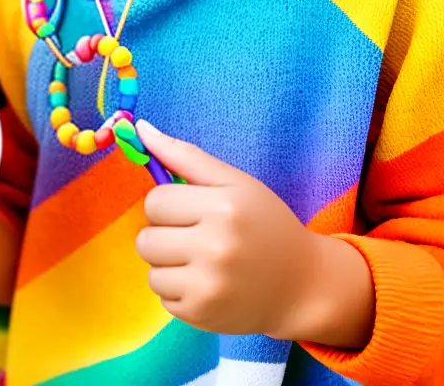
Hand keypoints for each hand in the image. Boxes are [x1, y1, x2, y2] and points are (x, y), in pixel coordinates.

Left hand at [133, 120, 330, 338]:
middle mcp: (216, 248)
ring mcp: (209, 286)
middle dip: (164, 236)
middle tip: (196, 238)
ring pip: (150, 270)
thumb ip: (185, 156)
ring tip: (201, 262)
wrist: (302, 286)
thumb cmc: (265, 226)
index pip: (155, 202)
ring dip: (168, 266)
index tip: (191, 211)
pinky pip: (162, 297)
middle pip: (146, 239)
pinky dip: (178, 290)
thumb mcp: (234, 183)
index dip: (168, 205)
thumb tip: (140, 129)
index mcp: (224, 208)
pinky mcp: (202, 315)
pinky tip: (207, 284)